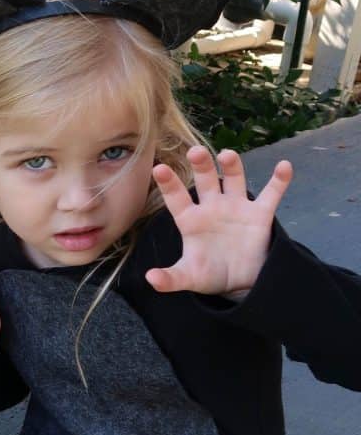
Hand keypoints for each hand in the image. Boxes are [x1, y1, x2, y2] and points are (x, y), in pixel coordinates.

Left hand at [145, 146, 292, 299]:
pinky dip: (278, 180)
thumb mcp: (189, 277)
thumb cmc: (209, 274)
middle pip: (206, 181)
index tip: (159, 168)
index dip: (169, 184)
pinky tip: (284, 166)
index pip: (177, 199)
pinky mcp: (260, 214)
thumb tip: (151, 279)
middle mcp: (212, 207)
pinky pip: (271, 194)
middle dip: (201, 166)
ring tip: (227, 155)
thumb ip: (170, 278)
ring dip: (232, 166)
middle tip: (195, 151)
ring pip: (233, 180)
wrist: (240, 282)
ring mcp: (236, 207)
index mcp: (191, 220)